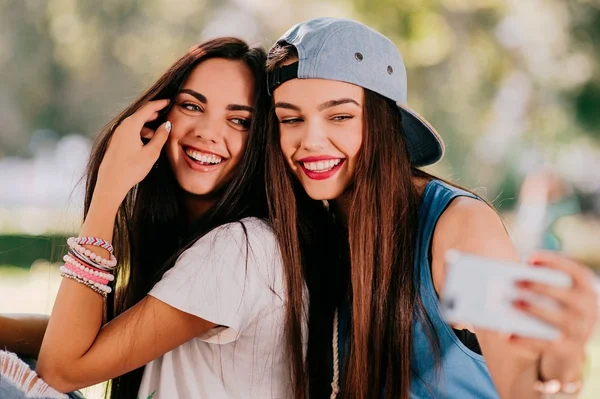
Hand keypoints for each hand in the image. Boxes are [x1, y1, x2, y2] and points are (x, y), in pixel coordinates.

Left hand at [97, 99, 170, 198]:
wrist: (111, 184)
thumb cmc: (131, 169)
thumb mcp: (151, 153)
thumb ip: (160, 137)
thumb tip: (166, 125)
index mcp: (130, 126)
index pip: (147, 109)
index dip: (159, 104)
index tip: (168, 101)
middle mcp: (122, 127)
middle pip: (140, 114)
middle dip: (153, 113)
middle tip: (165, 112)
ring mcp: (117, 134)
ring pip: (135, 124)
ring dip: (148, 125)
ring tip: (159, 132)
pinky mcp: (115, 142)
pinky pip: (130, 131)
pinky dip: (140, 132)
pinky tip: (147, 141)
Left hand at [510, 251, 597, 382]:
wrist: (567, 346)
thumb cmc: (553, 310)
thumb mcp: (552, 296)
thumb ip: (536, 284)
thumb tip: (504, 278)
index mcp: (586, 290)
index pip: (577, 272)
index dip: (555, 262)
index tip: (530, 258)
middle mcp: (589, 310)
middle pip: (569, 296)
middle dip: (542, 287)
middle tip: (517, 282)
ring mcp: (581, 331)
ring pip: (560, 320)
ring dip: (535, 310)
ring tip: (512, 303)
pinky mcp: (568, 350)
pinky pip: (546, 345)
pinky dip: (525, 339)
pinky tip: (507, 334)